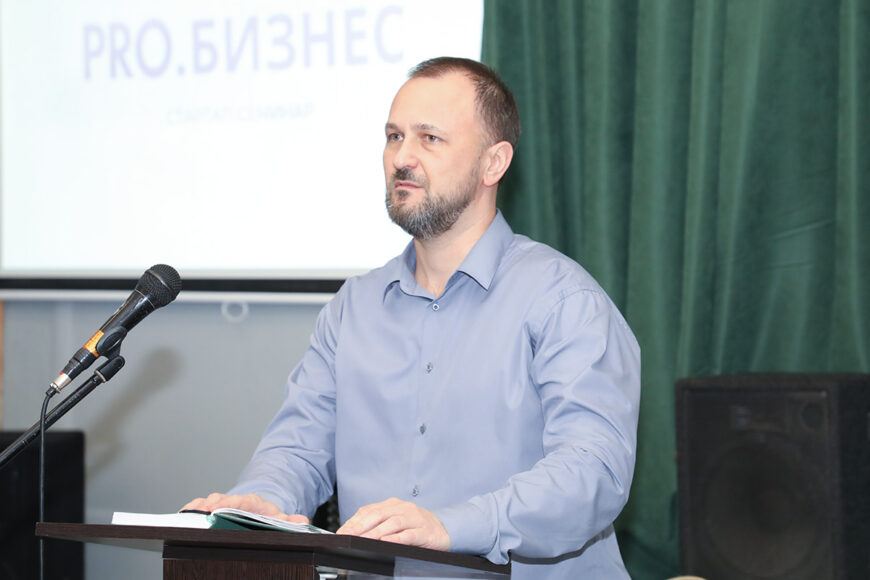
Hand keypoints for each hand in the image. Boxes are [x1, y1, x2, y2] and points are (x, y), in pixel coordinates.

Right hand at [180, 492, 309, 523]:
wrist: (257, 509)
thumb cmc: (265, 516)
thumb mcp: (279, 519)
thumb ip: (290, 522)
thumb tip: (302, 521)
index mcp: (251, 502)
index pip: (240, 501)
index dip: (229, 504)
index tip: (219, 508)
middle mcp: (233, 500)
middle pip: (219, 500)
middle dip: (209, 505)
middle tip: (200, 512)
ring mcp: (220, 503)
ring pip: (206, 502)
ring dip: (197, 507)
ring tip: (188, 513)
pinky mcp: (209, 508)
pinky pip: (197, 506)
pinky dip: (189, 509)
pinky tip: (182, 514)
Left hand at [336, 497, 448, 550]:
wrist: (443, 530)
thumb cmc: (416, 526)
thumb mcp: (396, 520)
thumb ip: (377, 523)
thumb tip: (352, 531)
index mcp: (393, 505)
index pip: (369, 510)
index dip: (354, 521)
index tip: (341, 532)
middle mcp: (403, 508)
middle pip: (378, 515)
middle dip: (360, 526)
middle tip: (348, 536)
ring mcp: (414, 519)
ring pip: (391, 524)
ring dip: (375, 532)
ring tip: (363, 540)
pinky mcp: (424, 531)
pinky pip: (408, 534)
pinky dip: (396, 537)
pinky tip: (386, 541)